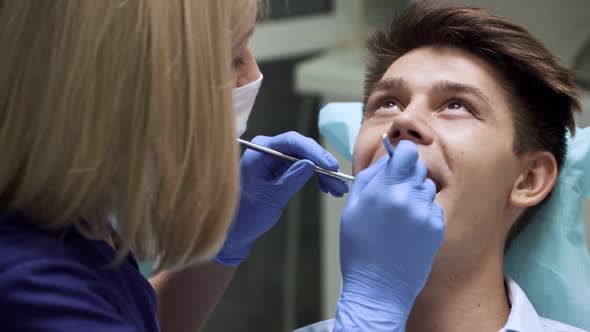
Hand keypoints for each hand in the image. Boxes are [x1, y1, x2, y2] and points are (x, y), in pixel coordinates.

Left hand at [215, 131, 348, 265]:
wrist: (235, 231)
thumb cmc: (246, 214)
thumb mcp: (271, 198)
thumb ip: (291, 179)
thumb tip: (311, 164)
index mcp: (260, 150)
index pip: (291, 141)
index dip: (314, 152)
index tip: (330, 166)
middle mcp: (268, 149)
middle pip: (302, 148)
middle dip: (323, 164)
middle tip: (339, 181)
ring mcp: (275, 159)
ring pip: (306, 158)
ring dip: (324, 173)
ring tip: (337, 189)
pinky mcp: (281, 170)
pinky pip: (303, 167)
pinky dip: (316, 177)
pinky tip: (327, 188)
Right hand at [334, 140, 444, 330]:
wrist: (378, 288)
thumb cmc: (359, 249)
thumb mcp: (352, 208)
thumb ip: (369, 177)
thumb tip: (385, 160)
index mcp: (385, 190)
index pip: (407, 152)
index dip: (401, 155)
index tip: (396, 162)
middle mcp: (409, 198)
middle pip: (418, 168)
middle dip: (406, 176)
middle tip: (391, 195)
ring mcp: (426, 214)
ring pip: (426, 188)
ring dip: (415, 194)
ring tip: (399, 216)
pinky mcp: (437, 228)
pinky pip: (432, 208)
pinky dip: (422, 213)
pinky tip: (408, 230)